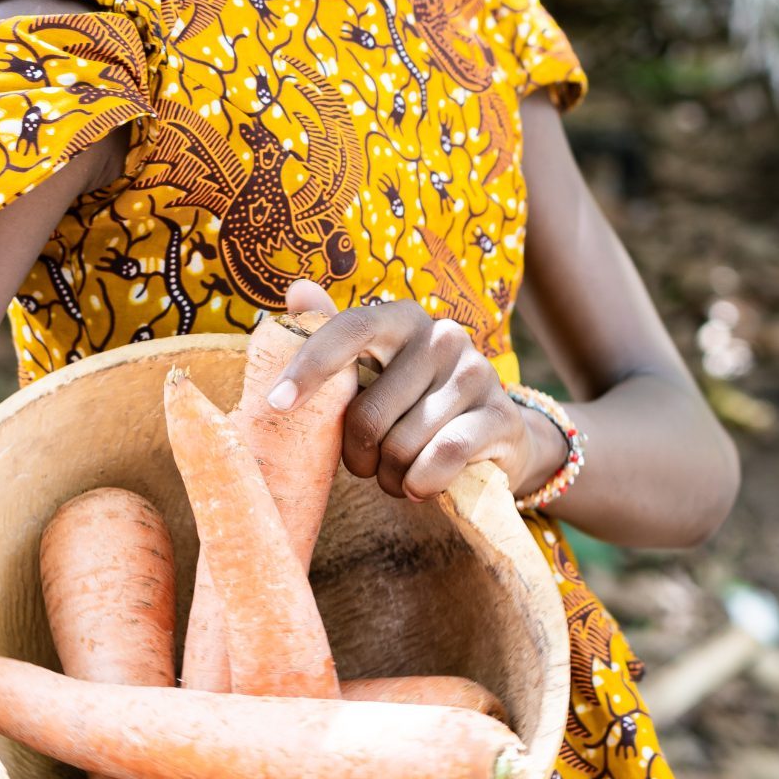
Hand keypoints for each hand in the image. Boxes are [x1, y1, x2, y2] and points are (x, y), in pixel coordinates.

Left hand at [270, 282, 555, 501]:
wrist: (492, 437)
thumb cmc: (414, 405)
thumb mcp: (374, 374)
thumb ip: (333, 338)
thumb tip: (297, 292)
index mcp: (402, 318)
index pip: (349, 330)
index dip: (310, 365)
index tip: (277, 404)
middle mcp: (442, 336)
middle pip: (367, 414)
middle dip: (359, 457)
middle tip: (370, 465)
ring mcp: (476, 374)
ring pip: (402, 444)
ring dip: (392, 477)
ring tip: (401, 474)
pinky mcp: (501, 416)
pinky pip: (442, 457)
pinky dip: (422, 482)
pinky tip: (422, 485)